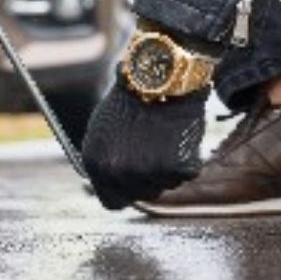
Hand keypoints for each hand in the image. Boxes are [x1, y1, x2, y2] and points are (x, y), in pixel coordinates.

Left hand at [81, 73, 207, 209]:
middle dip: (147, 178)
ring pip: (163, 185)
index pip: (112, 201)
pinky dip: (184, 159)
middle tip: (152, 148)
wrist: (159, 77)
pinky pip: (183, 175)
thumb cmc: (131, 100)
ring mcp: (147, 173)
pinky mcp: (176, 169)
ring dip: (165, 168)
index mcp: (95, 164)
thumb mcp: (103, 130)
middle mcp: (118, 173)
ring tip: (162, 138)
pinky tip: (176, 136)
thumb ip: (105, 161)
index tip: (134, 180)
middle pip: (140, 196)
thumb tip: (112, 182)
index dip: (124, 191)